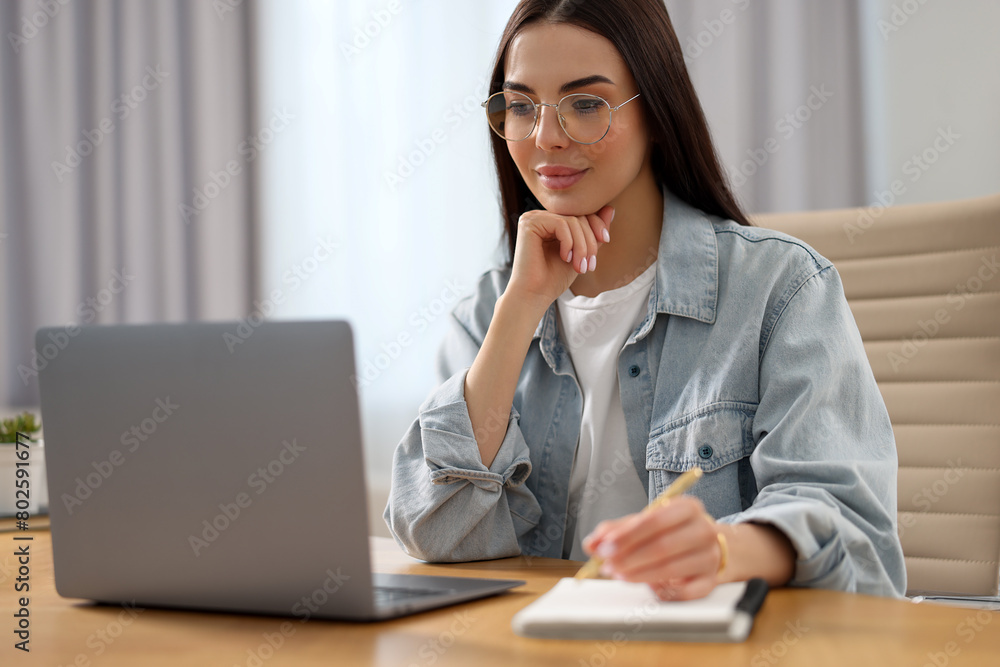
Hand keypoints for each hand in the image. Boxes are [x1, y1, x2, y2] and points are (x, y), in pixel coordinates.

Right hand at [505, 205, 613, 310]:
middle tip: (590, 265)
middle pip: (578, 216)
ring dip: (582, 246)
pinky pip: (561, 224)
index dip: (597, 225)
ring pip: (572, 221)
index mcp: (552, 221)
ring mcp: (533, 218)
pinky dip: (569, 243)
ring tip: (580, 266)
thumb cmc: (554, 279)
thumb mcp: (581, 254)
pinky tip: (565, 258)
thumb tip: (610, 209)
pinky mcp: (529, 223)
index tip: (606, 242)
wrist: (534, 296)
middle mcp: (541, 216)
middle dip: (590, 241)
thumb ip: (593, 233)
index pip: (581, 213)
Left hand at [582, 495, 723, 600]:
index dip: (626, 536)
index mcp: (688, 507)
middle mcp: (703, 530)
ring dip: (639, 575)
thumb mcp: (646, 523)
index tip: (603, 548)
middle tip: (607, 565)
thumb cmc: (671, 532)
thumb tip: (591, 543)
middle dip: (629, 558)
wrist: (707, 547)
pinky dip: (662, 591)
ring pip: (671, 569)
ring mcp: (710, 557)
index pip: (654, 520)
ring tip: (619, 575)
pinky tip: (647, 586)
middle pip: (662, 546)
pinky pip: (684, 592)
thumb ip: (617, 530)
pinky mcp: (711, 581)